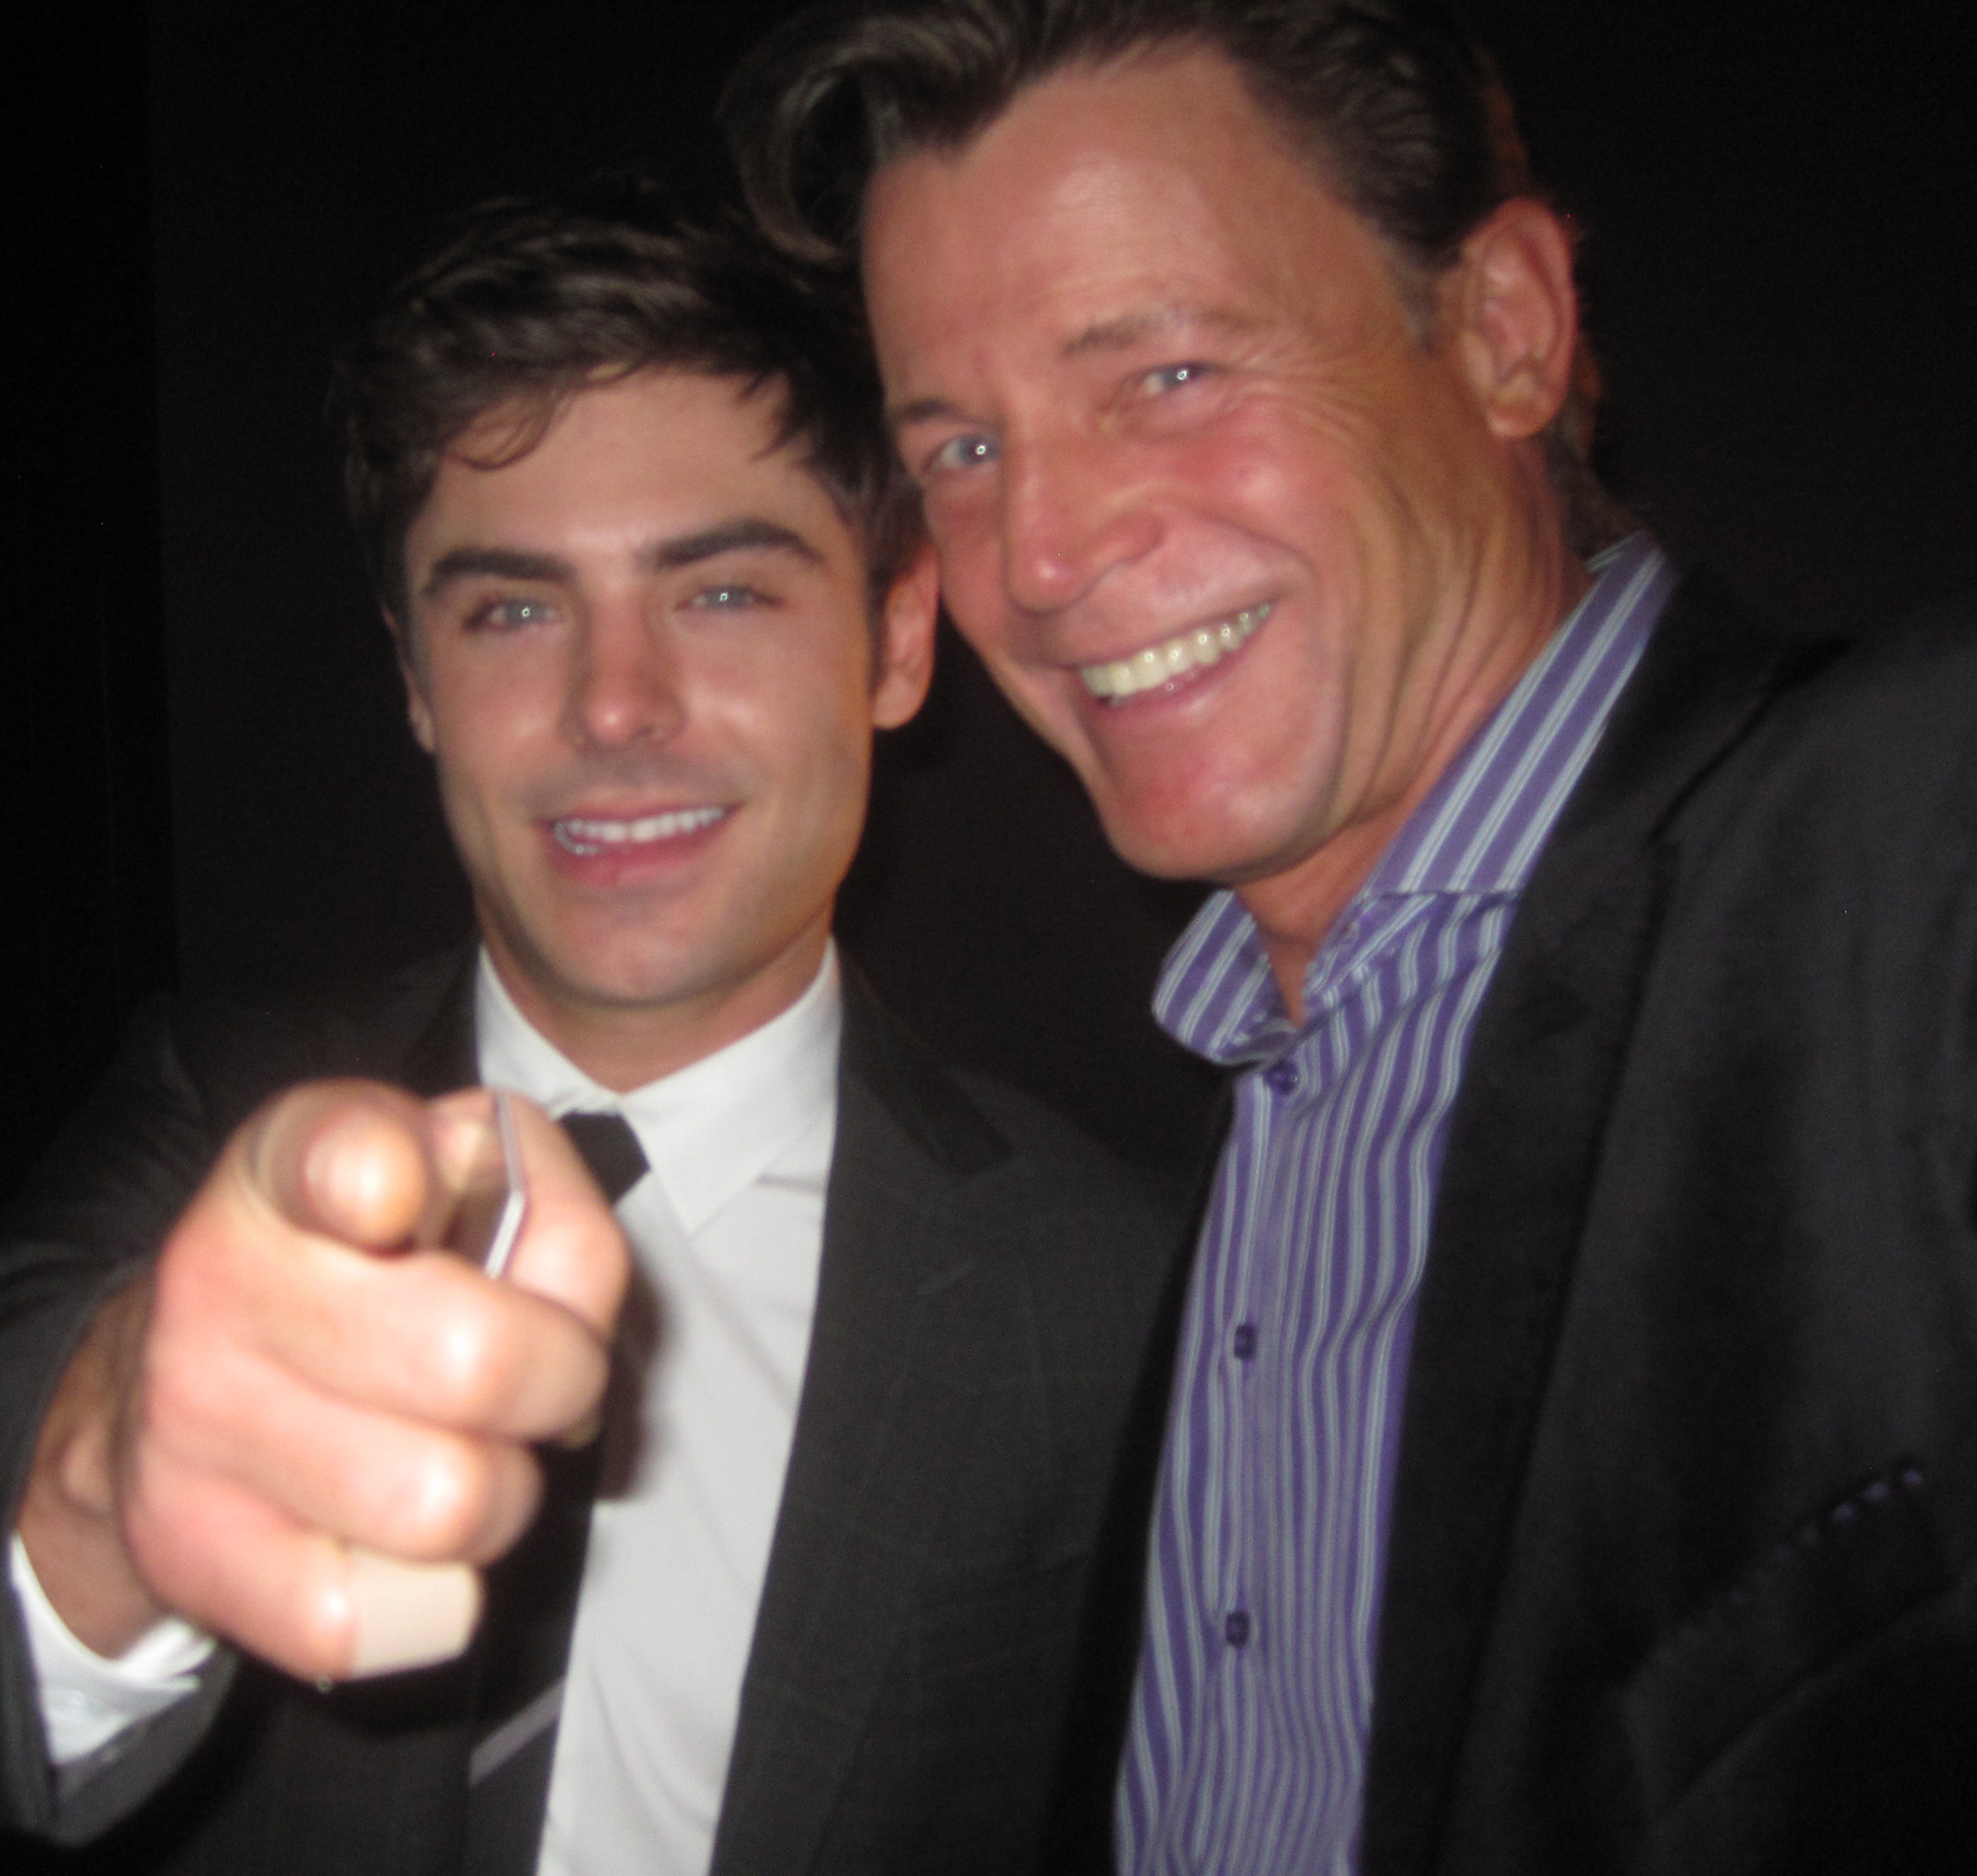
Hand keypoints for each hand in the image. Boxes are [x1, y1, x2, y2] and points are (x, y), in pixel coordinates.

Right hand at [17, 1082, 627, 1682]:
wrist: (170, 1386)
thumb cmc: (364, 1271)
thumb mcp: (458, 1182)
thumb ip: (549, 1207)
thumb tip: (573, 1303)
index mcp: (297, 1163)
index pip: (335, 1155)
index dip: (374, 1173)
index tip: (394, 1190)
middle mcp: (225, 1278)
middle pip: (480, 1363)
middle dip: (561, 1382)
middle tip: (540, 1377)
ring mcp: (196, 1420)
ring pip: (450, 1505)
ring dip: (502, 1493)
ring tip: (467, 1451)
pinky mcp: (188, 1547)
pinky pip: (369, 1619)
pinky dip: (424, 1596)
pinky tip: (397, 1537)